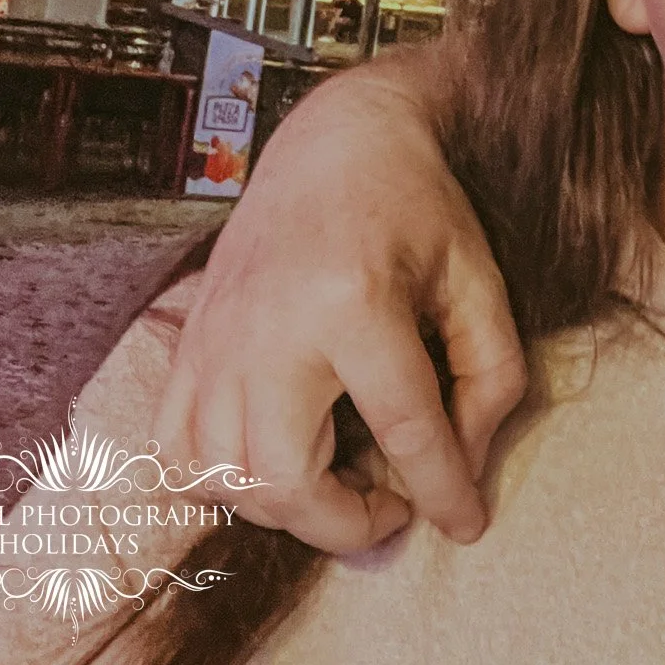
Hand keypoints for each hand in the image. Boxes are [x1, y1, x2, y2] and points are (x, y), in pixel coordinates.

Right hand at [152, 48, 527, 551]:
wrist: (335, 140)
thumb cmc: (416, 206)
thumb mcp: (477, 277)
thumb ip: (490, 371)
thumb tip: (466, 462)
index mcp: (354, 304)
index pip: (404, 429)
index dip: (442, 490)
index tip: (466, 524)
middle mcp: (270, 331)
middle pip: (285, 480)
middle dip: (345, 523)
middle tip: (392, 504)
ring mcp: (216, 340)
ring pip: (224, 478)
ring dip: (286, 507)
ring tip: (338, 479)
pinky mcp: (189, 344)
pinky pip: (175, 450)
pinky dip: (218, 480)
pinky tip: (271, 463)